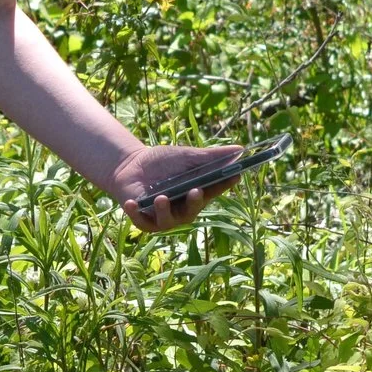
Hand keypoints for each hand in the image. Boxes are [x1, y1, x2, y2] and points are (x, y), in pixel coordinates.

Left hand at [111, 144, 241, 233]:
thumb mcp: (186, 156)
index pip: (214, 190)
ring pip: (168, 220)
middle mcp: (184, 209)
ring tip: (161, 197)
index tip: (234, 175)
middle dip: (194, 202)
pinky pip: (142, 222)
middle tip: (195, 191)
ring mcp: (164, 217)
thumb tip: (240, 149)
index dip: (224, 184)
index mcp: (197, 193)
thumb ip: (210, 156)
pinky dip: (136, 214)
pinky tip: (132, 203)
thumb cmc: (163, 162)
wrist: (131, 165)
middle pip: (193, 210)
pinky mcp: (144, 220)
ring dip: (165, 210)